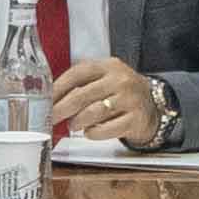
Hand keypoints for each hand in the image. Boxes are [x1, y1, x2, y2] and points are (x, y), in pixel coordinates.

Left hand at [48, 54, 171, 152]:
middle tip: (52, 118)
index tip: (45, 100)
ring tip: (73, 125)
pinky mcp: (135, 119)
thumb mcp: (105, 79)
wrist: (153, 106)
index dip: (57, 88)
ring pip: (93, 112)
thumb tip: (51, 100)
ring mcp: (129, 99)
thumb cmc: (120, 93)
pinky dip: (93, 133)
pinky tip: (90, 132)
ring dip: (77, 121)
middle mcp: (120, 80)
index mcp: (108, 66)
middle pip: (82, 95)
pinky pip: (107, 129)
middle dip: (61, 109)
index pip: (77, 74)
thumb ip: (82, 84)